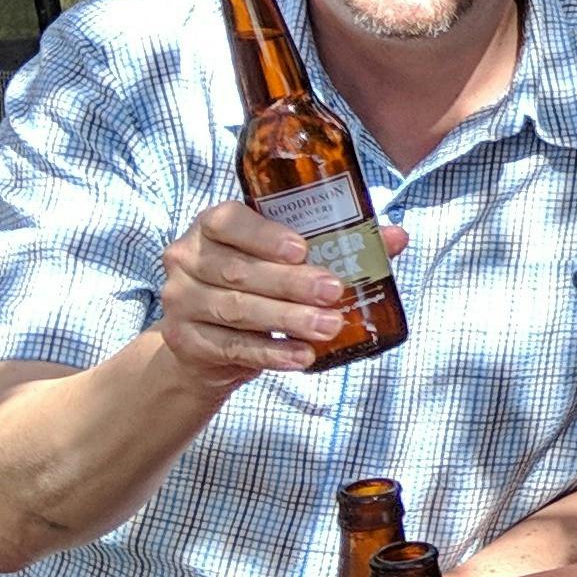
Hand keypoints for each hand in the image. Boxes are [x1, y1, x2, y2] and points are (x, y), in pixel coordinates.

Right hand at [154, 201, 399, 386]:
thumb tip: (395, 237)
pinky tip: (301, 356)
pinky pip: (232, 347)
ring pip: (237, 310)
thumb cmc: (256, 285)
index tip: (302, 249)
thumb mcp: (287, 261)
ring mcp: (180, 301)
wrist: (208, 343)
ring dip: (287, 319)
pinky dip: (271, 352)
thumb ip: (337, 244)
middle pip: (240, 271)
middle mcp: (188, 259)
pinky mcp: (184, 340)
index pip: (229, 221)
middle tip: (333, 292)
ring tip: (329, 326)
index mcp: (211, 226)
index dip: (264, 235)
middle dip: (291, 283)